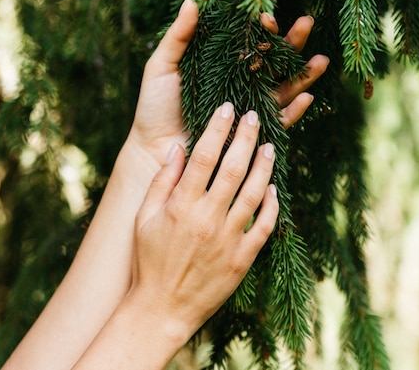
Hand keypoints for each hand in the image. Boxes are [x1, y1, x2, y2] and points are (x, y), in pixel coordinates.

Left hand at [124, 0, 328, 177]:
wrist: (155, 147)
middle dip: (292, 43)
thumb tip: (193, 0)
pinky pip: (280, 121)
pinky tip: (307, 97)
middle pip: (274, 62)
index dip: (261, 29)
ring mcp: (249, 108)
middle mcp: (241, 85)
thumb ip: (179, 36)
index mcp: (223, 66)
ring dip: (304, 74)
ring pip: (284, 88)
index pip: (249, 43)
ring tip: (322, 60)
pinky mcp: (253, 133)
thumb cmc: (155, 107)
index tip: (266, 17)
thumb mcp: (163, 66)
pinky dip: (295, 110)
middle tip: (307, 24)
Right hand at [130, 102, 276, 338]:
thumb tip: (177, 148)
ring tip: (270, 145)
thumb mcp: (144, 219)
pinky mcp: (243, 259)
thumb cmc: (149, 262)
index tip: (227, 108)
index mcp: (181, 206)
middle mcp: (207, 218)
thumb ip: (161, 182)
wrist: (161, 309)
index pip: (204, 156)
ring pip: (254, 193)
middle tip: (256, 116)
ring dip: (264, 166)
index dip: (217, 128)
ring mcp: (228, 239)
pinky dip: (273, 205)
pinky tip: (275, 188)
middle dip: (246, 137)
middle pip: (233, 168)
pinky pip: (264, 226)